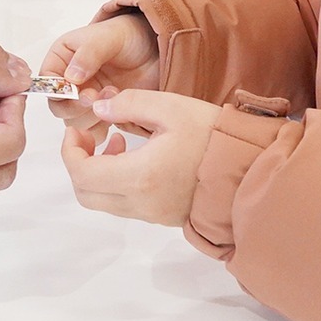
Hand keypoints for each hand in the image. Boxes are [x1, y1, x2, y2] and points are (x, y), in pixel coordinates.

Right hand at [38, 14, 157, 131]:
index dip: (59, 92)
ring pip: (74, 122)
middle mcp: (69, 81)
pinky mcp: (101, 112)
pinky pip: (93, 131)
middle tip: (97, 95)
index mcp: (62, 59)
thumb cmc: (129, 36)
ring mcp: (85, 99)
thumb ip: (89, 54)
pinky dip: (104, 127)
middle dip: (77, 106)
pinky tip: (118, 111)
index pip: (47, 83)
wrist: (155, 50)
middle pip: (58, 107)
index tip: (79, 92)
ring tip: (114, 94)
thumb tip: (70, 77)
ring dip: (94, 115)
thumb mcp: (108, 37)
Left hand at [61, 89, 218, 226]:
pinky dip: (117, 183)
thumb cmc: (213, 137)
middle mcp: (141, 202)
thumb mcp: (172, 107)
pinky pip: (125, 205)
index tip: (77, 129)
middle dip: (79, 164)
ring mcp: (152, 214)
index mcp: (140, 176)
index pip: (82, 174)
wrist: (250, 170)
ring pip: (104, 202)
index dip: (70, 151)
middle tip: (91, 136)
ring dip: (98, 173)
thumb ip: (130, 104)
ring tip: (118, 141)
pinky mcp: (163, 216)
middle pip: (86, 195)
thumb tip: (98, 109)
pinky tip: (136, 156)